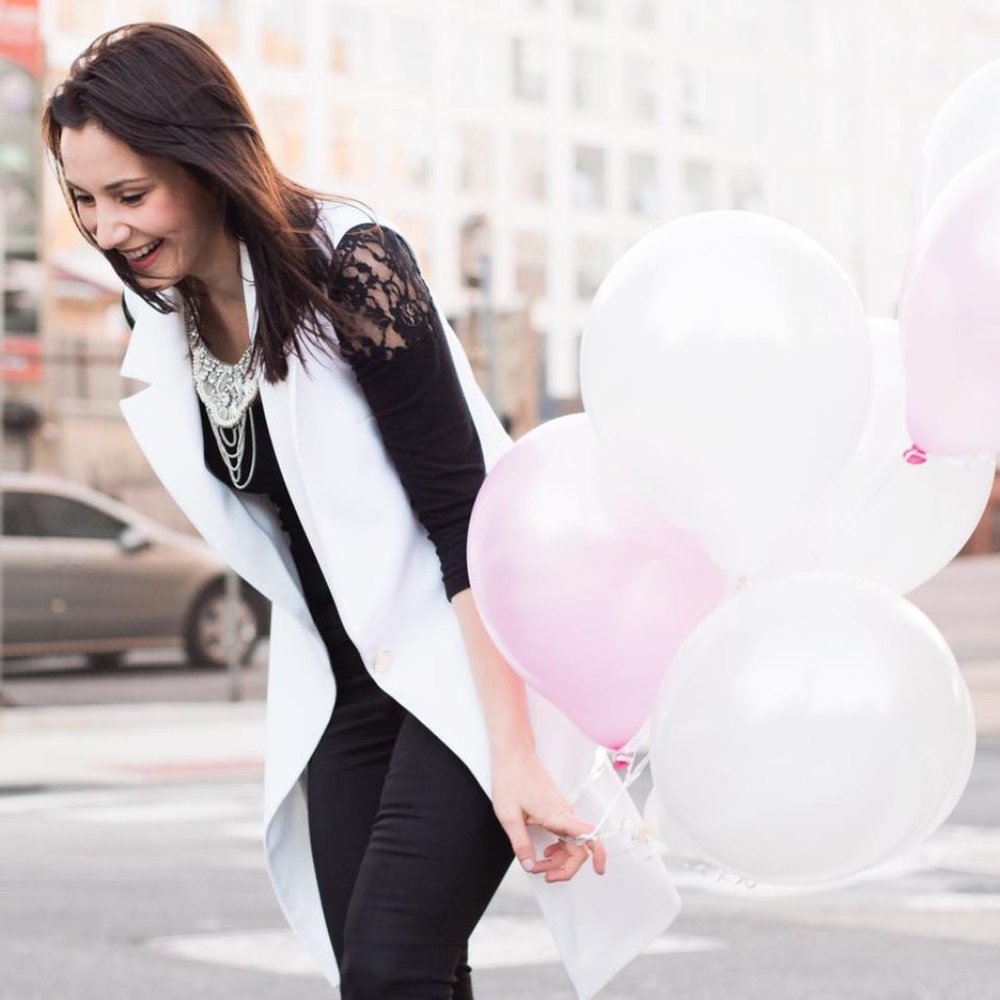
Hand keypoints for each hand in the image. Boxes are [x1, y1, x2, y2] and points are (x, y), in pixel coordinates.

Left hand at [491, 750, 606, 882]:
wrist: (514, 755)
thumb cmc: (511, 779)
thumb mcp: (508, 816)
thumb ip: (520, 843)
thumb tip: (529, 866)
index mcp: (556, 815)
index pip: (588, 836)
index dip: (598, 854)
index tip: (599, 870)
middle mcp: (565, 813)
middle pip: (580, 848)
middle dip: (565, 868)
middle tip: (543, 874)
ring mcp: (562, 811)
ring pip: (572, 842)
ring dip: (559, 859)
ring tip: (538, 864)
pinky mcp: (557, 809)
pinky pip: (566, 834)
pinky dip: (558, 848)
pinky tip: (545, 851)